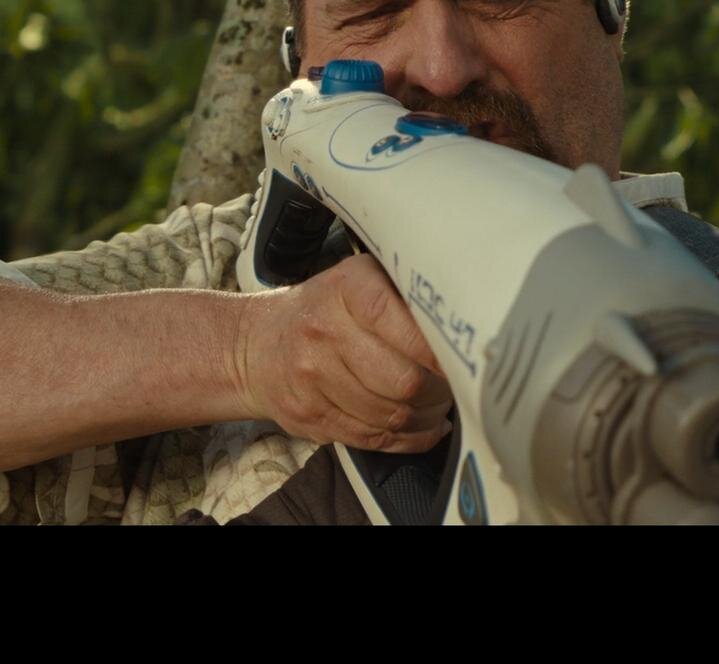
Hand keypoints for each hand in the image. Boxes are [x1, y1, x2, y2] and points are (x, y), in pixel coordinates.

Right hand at [235, 253, 453, 452]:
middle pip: (404, 380)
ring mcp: (313, 379)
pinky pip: (374, 439)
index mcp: (347, 289)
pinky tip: (423, 426)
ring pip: (392, 415)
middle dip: (441, 390)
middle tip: (455, 386)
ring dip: (428, 416)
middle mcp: (325, 332)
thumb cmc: (326, 309)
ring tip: (439, 404)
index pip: (406, 327)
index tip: (461, 360)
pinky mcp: (311, 417)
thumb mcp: (361, 279)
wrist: (256, 345)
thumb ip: (404, 293)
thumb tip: (460, 322)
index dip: (441, 352)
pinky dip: (409, 438)